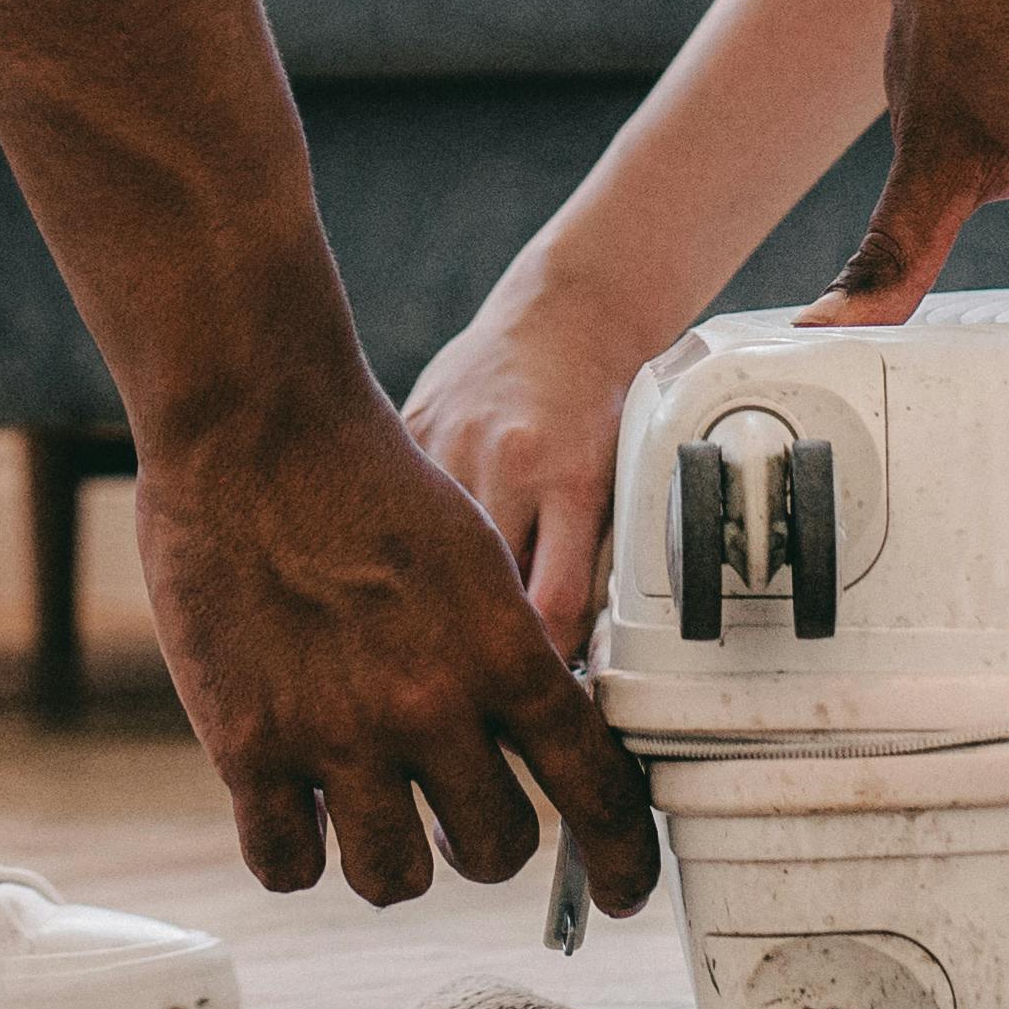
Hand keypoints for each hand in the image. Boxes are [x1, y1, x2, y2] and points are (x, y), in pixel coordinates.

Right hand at [130, 386, 658, 917]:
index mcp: (503, 651)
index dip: (619, 853)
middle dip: (483, 842)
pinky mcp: (250, 748)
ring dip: (393, 856)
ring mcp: (338, 736)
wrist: (254, 425)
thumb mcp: (473, 552)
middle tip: (455, 813)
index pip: (593, 785)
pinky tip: (297, 813)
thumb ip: (502, 647)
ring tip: (373, 813)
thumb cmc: (363, 474)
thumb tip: (527, 724)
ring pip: (394, 878)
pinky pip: (287, 865)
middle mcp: (430, 707)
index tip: (623, 888)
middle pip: (495, 850)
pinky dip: (298, 854)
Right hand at [405, 289, 651, 656]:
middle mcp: (503, 460)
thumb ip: (592, 564)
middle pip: (474, 585)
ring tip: (427, 622)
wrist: (566, 313)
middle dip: (470, 637)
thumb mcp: (616, 483)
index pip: (549, 607)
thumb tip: (566, 664)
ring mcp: (447, 440)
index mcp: (569, 477)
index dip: (539, 666)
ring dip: (425, 591)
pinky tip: (401, 557)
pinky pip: (391, 504)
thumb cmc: (601, 407)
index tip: (533, 695)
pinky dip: (398, 539)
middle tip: (471, 674)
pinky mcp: (408, 427)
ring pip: (419, 552)